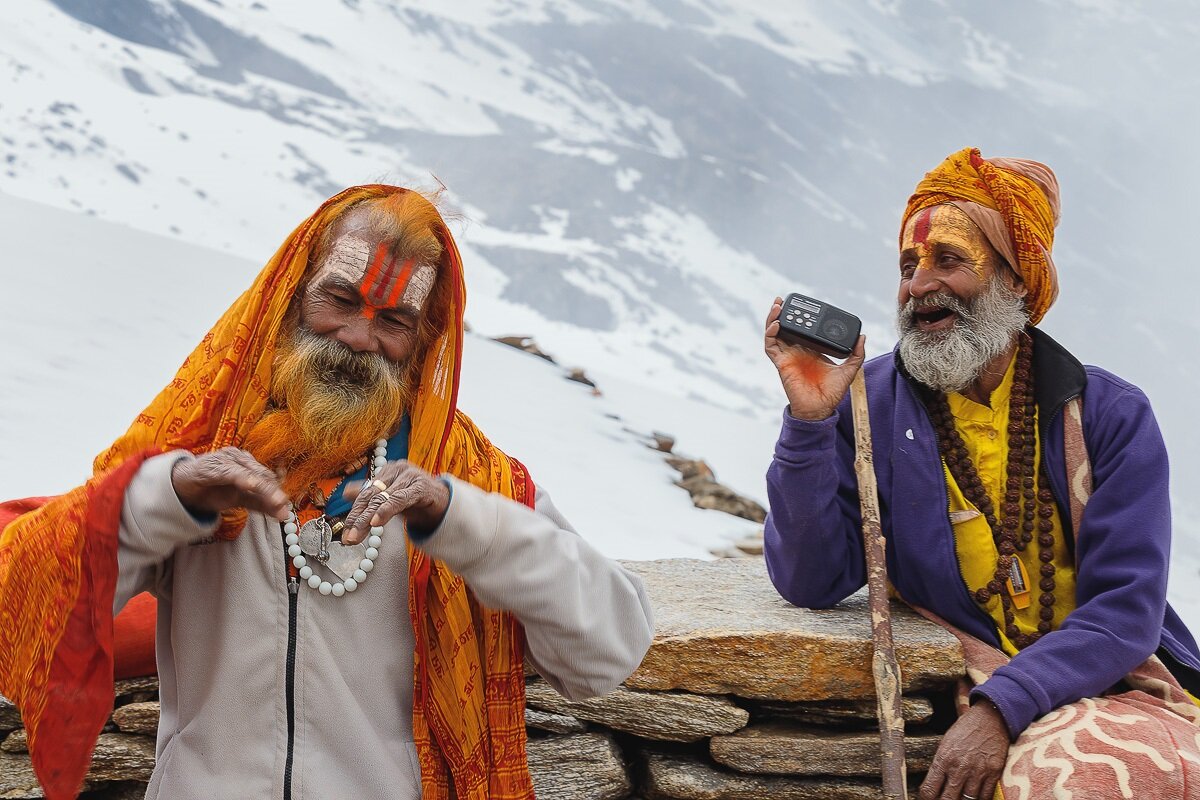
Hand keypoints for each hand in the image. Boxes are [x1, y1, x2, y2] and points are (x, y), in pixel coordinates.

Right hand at [171, 447, 289, 520]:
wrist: (182, 486)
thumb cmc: (212, 490)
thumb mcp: (240, 500)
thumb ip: (261, 505)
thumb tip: (283, 514)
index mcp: (249, 465)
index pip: (268, 478)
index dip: (278, 492)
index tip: (286, 507)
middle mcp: (240, 459)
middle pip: (262, 475)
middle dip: (273, 492)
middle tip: (283, 505)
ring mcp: (227, 460)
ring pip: (250, 473)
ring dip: (263, 487)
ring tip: (276, 499)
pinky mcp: (212, 466)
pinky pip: (229, 472)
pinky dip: (241, 478)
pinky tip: (249, 485)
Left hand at [342, 460, 450, 542]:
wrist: (446, 502)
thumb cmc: (418, 498)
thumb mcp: (392, 498)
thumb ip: (371, 495)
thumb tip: (346, 492)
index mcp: (388, 470)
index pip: (366, 494)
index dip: (354, 514)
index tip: (345, 534)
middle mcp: (397, 469)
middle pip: (372, 496)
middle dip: (358, 519)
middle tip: (349, 539)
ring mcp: (410, 476)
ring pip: (383, 498)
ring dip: (368, 519)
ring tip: (358, 535)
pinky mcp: (422, 486)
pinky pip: (400, 498)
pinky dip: (387, 510)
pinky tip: (376, 521)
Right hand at [764, 296, 865, 419]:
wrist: (820, 409)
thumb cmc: (832, 393)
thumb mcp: (849, 369)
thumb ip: (856, 354)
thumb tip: (862, 337)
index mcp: (811, 350)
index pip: (803, 329)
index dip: (801, 317)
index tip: (805, 305)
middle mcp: (797, 351)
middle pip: (786, 328)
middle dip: (782, 313)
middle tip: (783, 300)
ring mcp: (788, 356)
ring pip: (775, 334)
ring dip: (773, 319)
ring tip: (777, 306)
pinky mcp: (781, 363)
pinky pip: (771, 346)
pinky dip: (771, 334)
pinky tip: (777, 324)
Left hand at [919, 699, 1008, 799]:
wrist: (990, 718)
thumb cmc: (965, 729)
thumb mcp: (945, 743)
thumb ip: (941, 764)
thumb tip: (935, 784)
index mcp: (943, 759)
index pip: (929, 790)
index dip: (926, 799)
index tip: (928, 799)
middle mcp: (959, 767)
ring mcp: (977, 771)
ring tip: (959, 799)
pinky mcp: (993, 773)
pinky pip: (985, 796)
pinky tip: (974, 798)